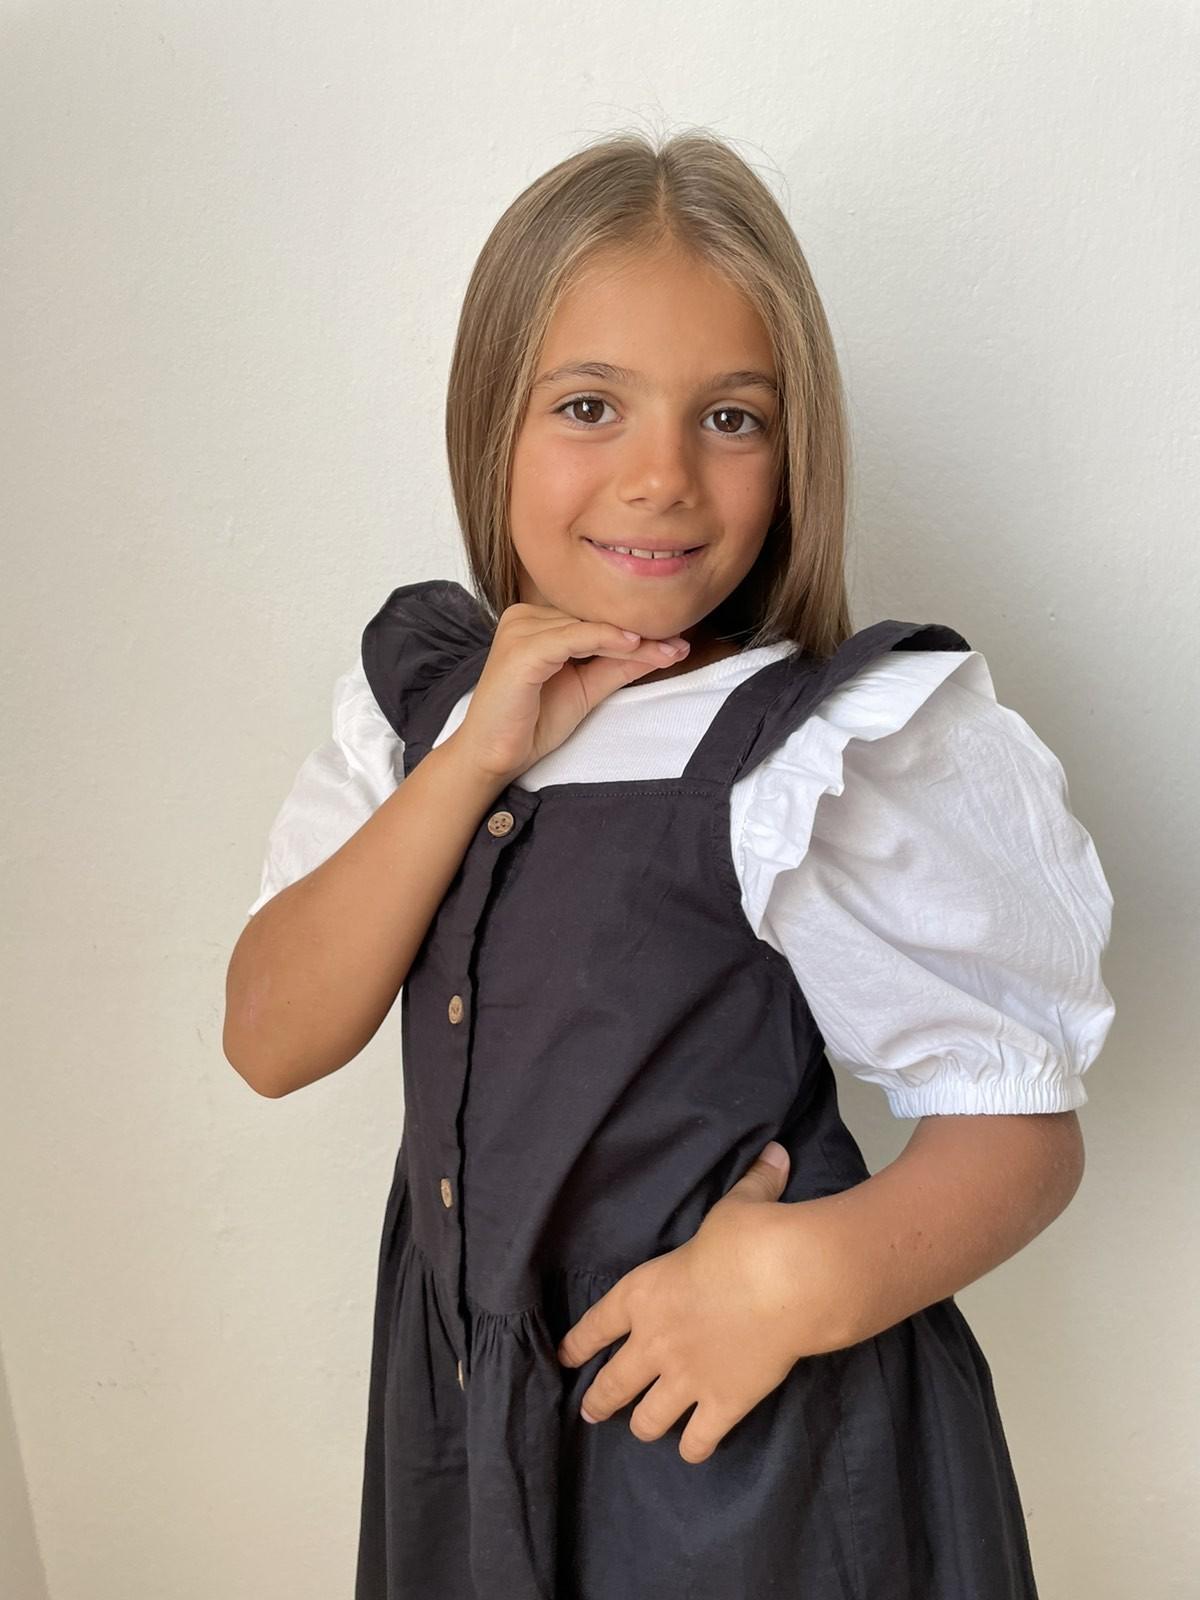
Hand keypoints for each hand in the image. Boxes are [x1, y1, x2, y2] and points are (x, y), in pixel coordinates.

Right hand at [451, 603, 690, 781]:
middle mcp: (524, 617)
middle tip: (681, 645)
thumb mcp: (587, 688)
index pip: (593, 620)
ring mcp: (519, 630)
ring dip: (632, 641)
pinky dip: (607, 640)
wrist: (493, 756)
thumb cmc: (530, 723)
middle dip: (641, 635)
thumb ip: (619, 666)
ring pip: (589, 627)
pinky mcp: (521, 649)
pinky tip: (635, 644)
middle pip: (593, 620)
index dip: (636, 630)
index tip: (677, 642)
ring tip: (669, 650)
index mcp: (535, 621)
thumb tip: (664, 649)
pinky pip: (574, 637)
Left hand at [555, 1142, 847, 1463]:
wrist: (789, 1280)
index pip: (594, 1325)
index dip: (575, 1345)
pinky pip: (696, 1442)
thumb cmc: (752, 1237)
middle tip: (593, 1412)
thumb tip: (774, 1153)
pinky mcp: (722, 1404)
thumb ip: (751, 1185)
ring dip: (644, 1425)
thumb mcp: (741, 1205)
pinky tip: (695, 1445)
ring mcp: (686, 1378)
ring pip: (646, 1421)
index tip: (563, 1357)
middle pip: (610, 1386)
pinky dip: (694, 1446)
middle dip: (598, 1402)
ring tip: (645, 1427)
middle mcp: (654, 1341)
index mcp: (643, 1293)